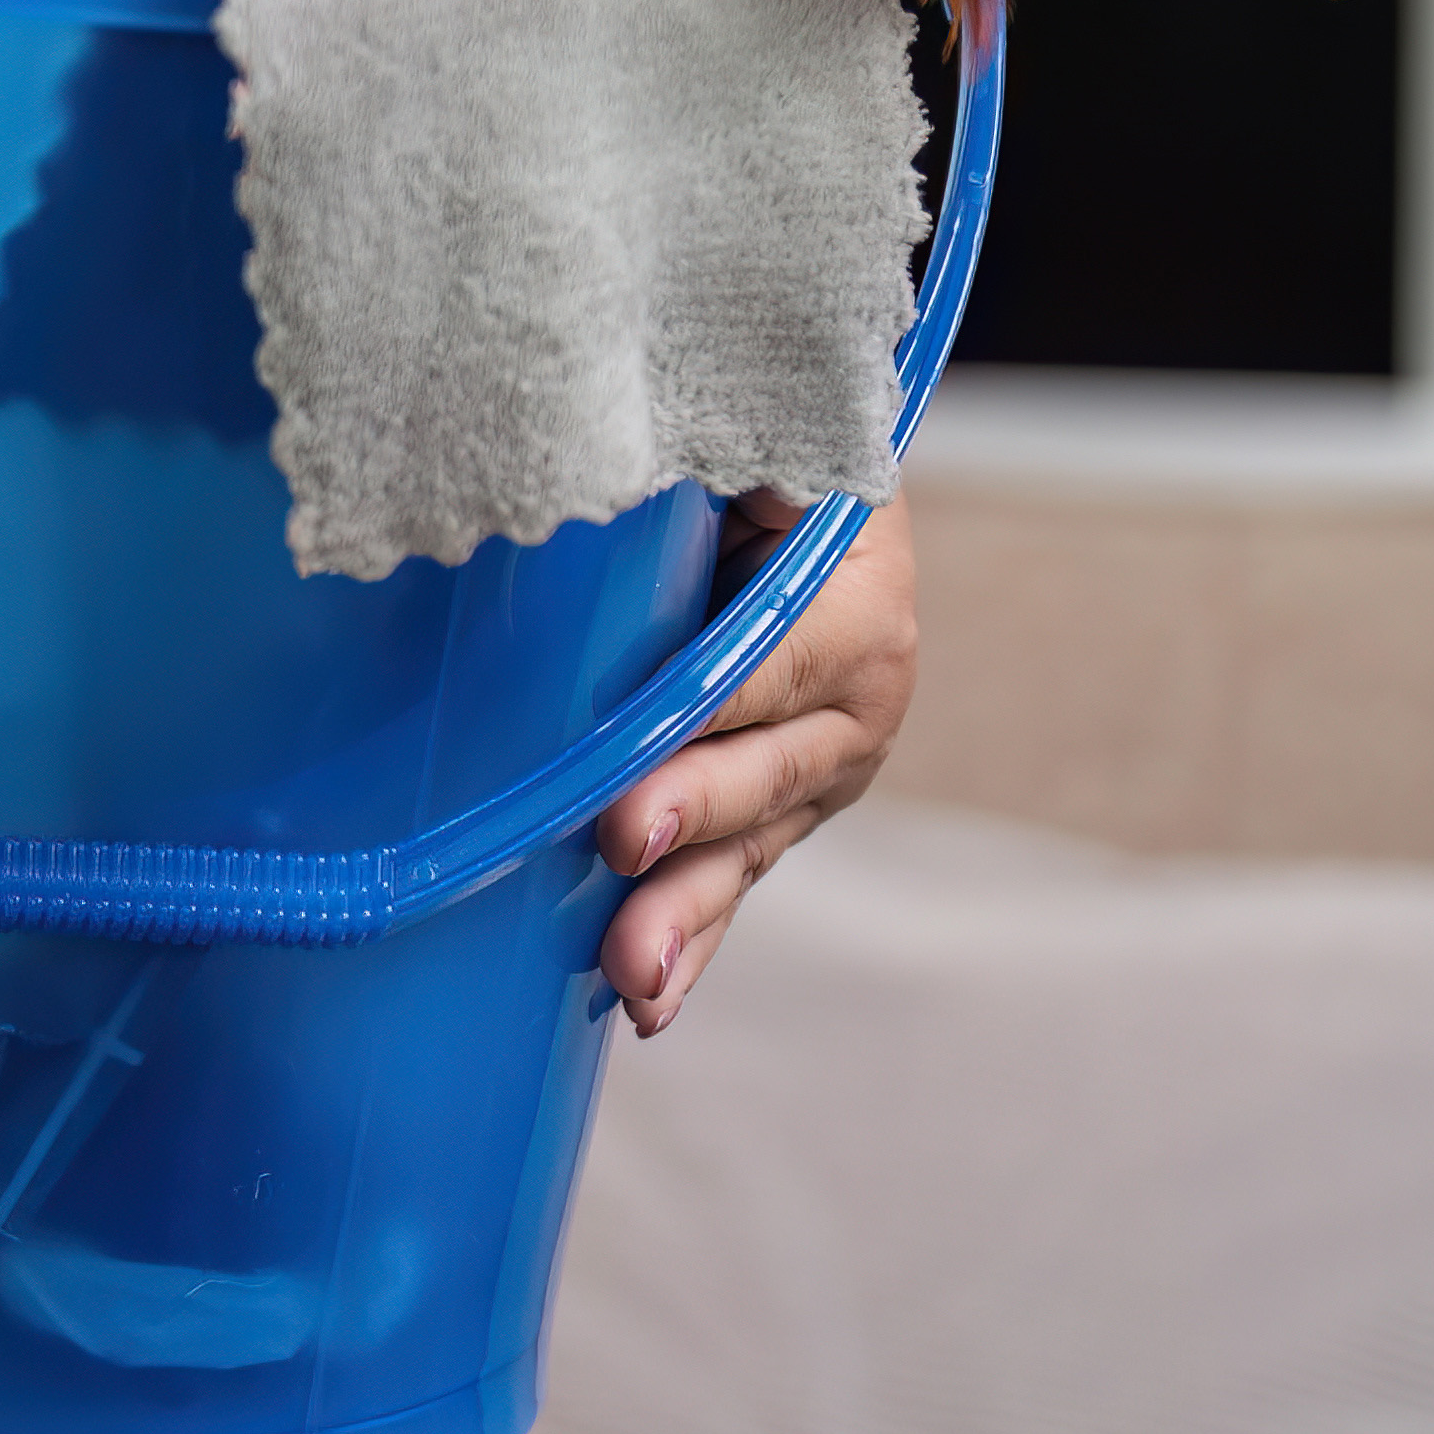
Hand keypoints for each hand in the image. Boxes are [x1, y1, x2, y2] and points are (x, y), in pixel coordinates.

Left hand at [597, 494, 912, 1032]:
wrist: (802, 467)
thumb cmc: (744, 442)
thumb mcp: (725, 437)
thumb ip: (673, 461)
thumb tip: (573, 463)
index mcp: (855, 587)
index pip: (773, 661)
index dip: (703, 721)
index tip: (627, 791)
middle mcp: (860, 686)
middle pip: (765, 764)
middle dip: (687, 818)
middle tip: (616, 851)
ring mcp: (827, 756)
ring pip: (751, 840)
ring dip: (687, 913)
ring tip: (634, 980)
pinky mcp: (787, 801)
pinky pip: (737, 868)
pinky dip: (693, 932)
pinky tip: (648, 995)